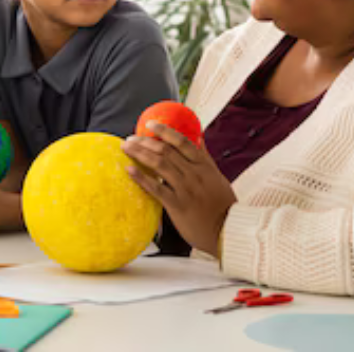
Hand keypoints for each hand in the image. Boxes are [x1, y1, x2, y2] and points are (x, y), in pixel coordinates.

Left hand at [122, 120, 236, 256]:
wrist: (228, 230)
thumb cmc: (222, 204)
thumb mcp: (216, 176)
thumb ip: (205, 157)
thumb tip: (198, 137)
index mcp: (204, 166)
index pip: (182, 142)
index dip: (165, 130)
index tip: (150, 124)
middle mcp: (194, 174)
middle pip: (166, 151)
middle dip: (145, 142)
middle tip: (130, 138)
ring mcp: (186, 189)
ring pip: (159, 165)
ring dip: (139, 154)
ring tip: (126, 148)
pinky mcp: (178, 205)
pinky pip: (156, 188)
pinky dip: (141, 178)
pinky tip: (129, 170)